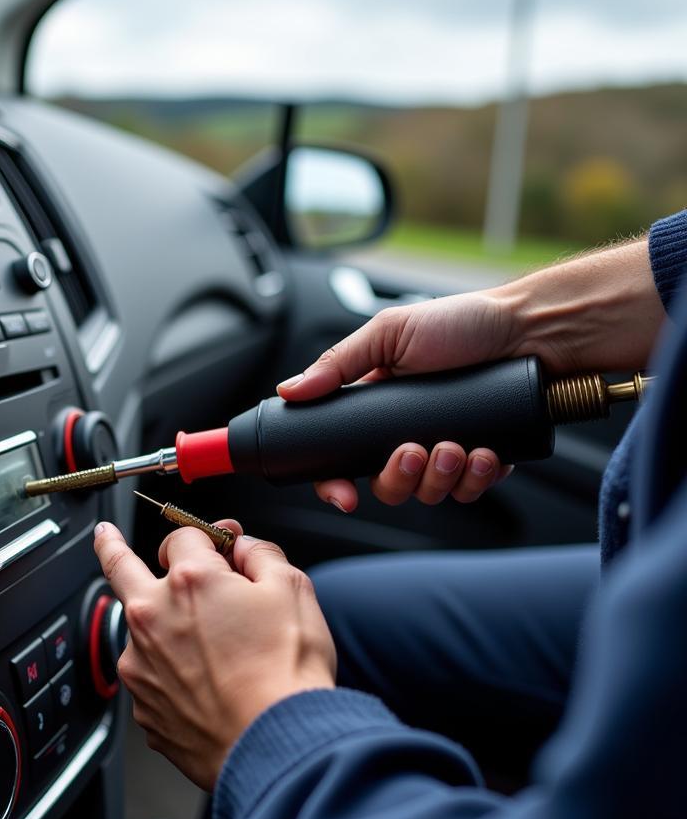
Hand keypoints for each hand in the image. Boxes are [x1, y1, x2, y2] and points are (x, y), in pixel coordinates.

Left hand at [93, 520, 335, 791]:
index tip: (220, 545)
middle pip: (119, 567)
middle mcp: (153, 616)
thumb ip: (261, 554)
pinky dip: (169, 672)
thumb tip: (245, 548)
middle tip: (105, 537)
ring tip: (205, 644)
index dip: (208, 538)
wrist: (277, 746)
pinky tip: (203, 684)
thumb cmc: (286, 674)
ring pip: (140, 628)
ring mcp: (142, 664)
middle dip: (111, 546)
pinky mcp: (142, 705)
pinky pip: (150, 675)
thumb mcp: (293, 590)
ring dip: (159, 623)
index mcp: (190, 580)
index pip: (183, 537)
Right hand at [277, 236, 659, 511]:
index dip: (335, 484)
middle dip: (398, 478)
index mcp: (375, 409)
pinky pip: (470, 490)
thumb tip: (288, 391)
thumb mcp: (389, 333)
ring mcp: (445, 450)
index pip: (339, 459)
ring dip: (439, 478)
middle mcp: (406, 434)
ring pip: (427, 493)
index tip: (344, 495)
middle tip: (413, 451)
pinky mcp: (483, 460)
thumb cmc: (462, 323)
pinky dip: (476, 478)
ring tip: (456, 446)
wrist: (530, 329)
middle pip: (385, 486)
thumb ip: (338, 363)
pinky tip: (485, 453)